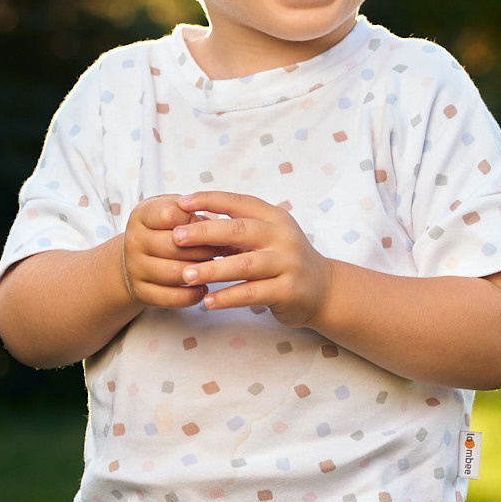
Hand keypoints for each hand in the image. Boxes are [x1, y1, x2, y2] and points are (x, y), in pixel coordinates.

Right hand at [121, 196, 210, 309]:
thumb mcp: (172, 211)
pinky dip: (192, 295)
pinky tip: (203, 288)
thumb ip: (191, 213)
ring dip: (200, 272)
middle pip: (175, 246)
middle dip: (204, 249)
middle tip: (224, 250)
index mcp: (142, 215)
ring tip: (215, 269)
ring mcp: (135, 268)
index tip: (213, 227)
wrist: (135, 257)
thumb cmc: (163, 230)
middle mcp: (134, 241)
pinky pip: (172, 298)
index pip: (170, 215)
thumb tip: (218, 226)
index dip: (196, 222)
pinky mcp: (140, 292)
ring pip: (175, 273)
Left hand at [171, 192, 333, 325]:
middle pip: (239, 231)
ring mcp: (288, 264)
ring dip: (212, 270)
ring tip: (185, 275)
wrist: (325, 290)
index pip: (238, 202)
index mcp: (275, 217)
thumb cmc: (284, 261)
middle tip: (175, 238)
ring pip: (244, 265)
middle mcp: (283, 237)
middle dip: (204, 233)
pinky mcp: (289, 290)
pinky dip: (228, 297)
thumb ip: (237, 231)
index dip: (209, 200)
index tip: (180, 202)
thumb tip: (192, 220)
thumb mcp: (266, 238)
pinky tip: (208, 301)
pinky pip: (253, 293)